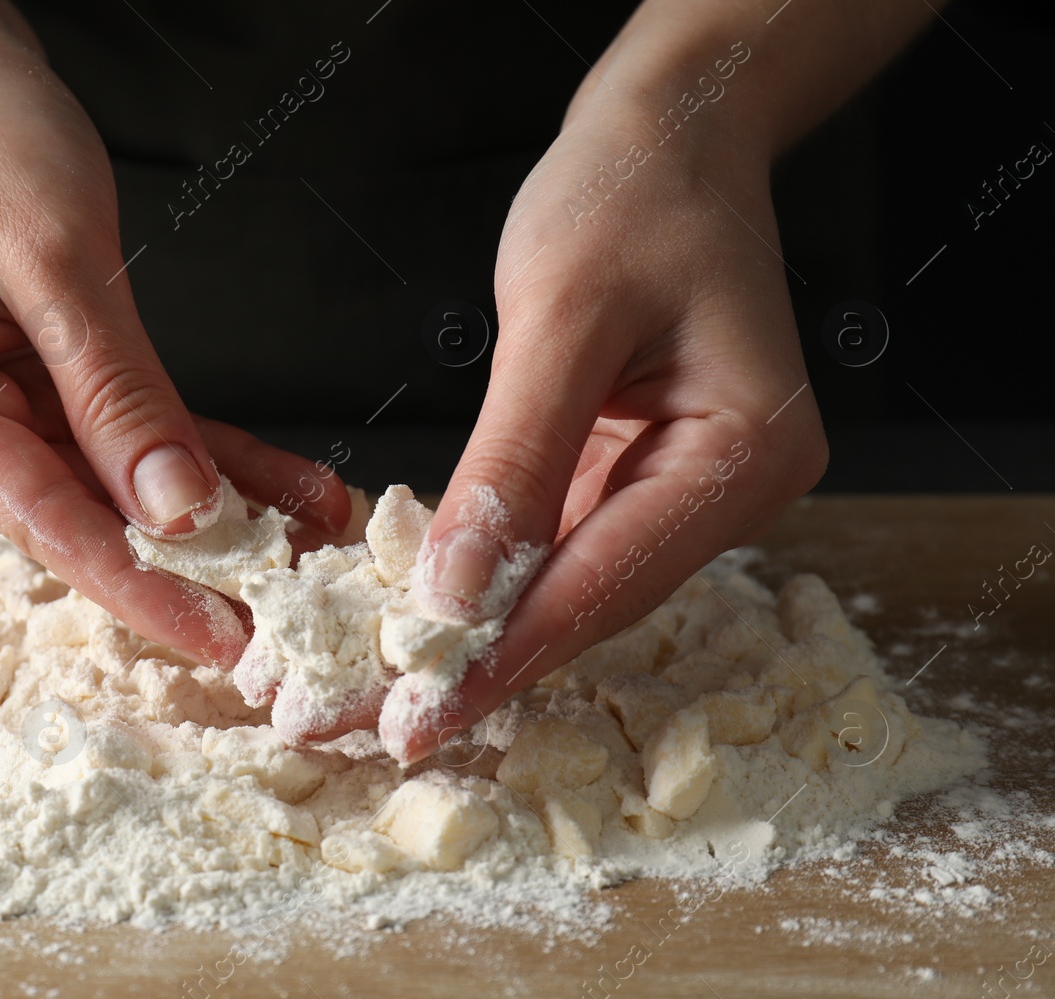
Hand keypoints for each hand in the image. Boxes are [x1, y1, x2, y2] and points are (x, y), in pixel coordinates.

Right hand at [0, 0, 352, 666]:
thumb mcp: (57, 259)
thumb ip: (117, 394)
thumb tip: (178, 512)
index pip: (38, 515)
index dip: (136, 583)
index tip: (219, 636)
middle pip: (76, 514)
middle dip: (189, 560)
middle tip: (287, 615)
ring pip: (114, 483)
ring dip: (215, 509)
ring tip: (311, 541)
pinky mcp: (28, 385)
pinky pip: (126, 434)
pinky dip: (201, 456)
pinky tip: (282, 485)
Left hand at [378, 60, 829, 763]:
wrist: (668, 139)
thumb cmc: (628, 198)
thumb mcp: (560, 320)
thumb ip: (513, 462)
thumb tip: (457, 596)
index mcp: (745, 454)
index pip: (607, 580)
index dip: (505, 655)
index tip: (417, 720)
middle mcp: (735, 490)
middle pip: (595, 601)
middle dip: (485, 663)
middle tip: (383, 729)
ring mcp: (693, 487)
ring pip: (577, 585)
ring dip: (483, 634)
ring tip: (389, 692)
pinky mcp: (645, 474)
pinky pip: (565, 543)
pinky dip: (497, 579)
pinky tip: (428, 618)